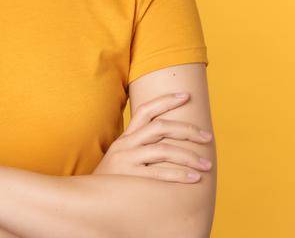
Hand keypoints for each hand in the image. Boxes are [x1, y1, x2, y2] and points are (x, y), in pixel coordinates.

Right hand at [93, 92, 214, 182]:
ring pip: (164, 149)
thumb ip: (140, 147)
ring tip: (207, 164)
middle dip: (188, 130)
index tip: (186, 95)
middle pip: (161, 127)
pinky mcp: (129, 178)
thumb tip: (170, 143)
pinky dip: (179, 174)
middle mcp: (126, 144)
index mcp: (125, 137)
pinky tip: (194, 177)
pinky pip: (159, 174)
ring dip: (189, 156)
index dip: (166, 100)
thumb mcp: (121, 156)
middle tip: (208, 137)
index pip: (145, 110)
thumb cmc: (111, 178)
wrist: (85, 198)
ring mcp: (127, 160)